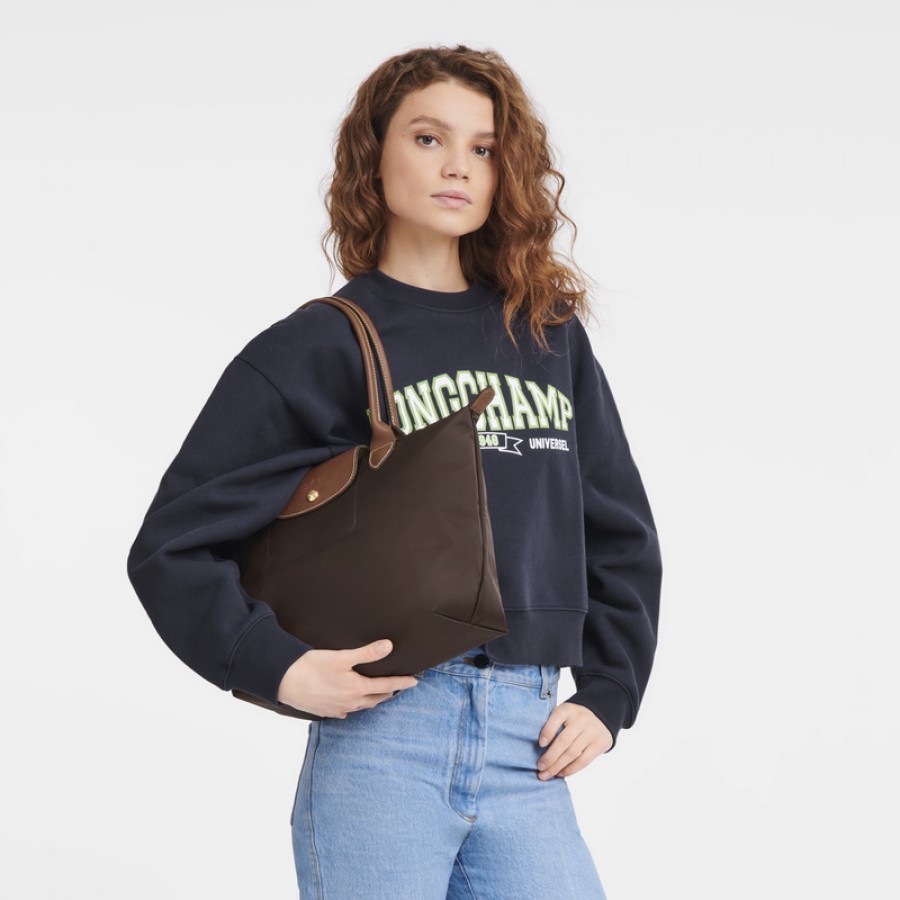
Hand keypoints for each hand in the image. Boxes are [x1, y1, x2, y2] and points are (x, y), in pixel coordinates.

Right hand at [276, 639, 418, 718]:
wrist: (283, 680)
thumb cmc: (312, 666)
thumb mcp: (342, 656)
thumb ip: (367, 653)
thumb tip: (389, 646)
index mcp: (357, 689)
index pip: (387, 687)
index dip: (402, 683)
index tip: (415, 682)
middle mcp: (350, 703)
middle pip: (376, 699)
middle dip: (388, 693)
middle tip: (398, 687)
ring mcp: (337, 709)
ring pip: (362, 707)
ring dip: (372, 700)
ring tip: (379, 694)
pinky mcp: (325, 711)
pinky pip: (346, 711)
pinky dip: (354, 706)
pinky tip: (351, 703)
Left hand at [536, 702, 612, 779]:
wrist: (600, 717)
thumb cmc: (573, 719)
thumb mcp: (564, 714)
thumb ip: (552, 725)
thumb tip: (537, 748)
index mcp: (568, 709)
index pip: (557, 717)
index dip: (548, 731)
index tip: (540, 744)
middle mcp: (581, 719)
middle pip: (564, 740)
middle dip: (550, 757)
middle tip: (540, 767)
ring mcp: (592, 732)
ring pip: (572, 753)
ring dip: (557, 767)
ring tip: (546, 774)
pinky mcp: (600, 744)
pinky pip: (583, 761)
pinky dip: (570, 770)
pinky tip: (560, 773)